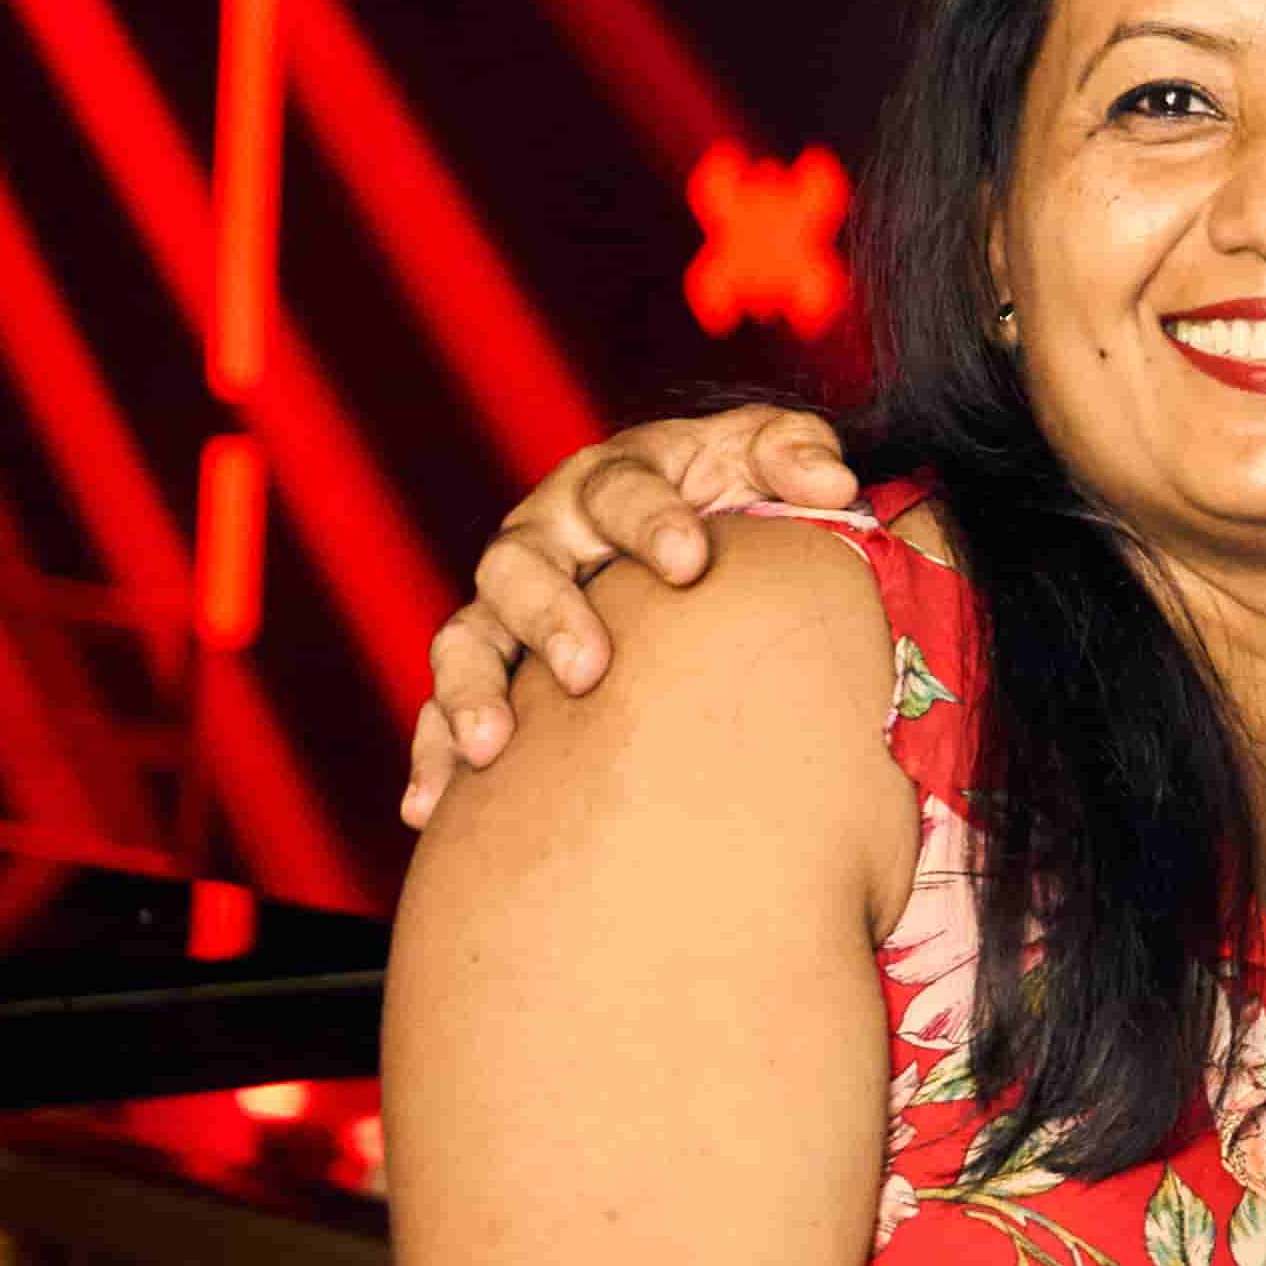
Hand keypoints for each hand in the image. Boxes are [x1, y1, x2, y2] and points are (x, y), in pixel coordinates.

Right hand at [402, 406, 860, 823]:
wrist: (691, 552)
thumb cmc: (730, 500)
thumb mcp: (761, 461)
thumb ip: (795, 454)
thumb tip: (832, 481)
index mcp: (613, 481)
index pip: (620, 489)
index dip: (650, 522)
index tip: (691, 560)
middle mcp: (545, 537)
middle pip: (521, 563)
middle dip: (552, 614)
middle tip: (590, 668)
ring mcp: (507, 607)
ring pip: (466, 638)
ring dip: (473, 691)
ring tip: (494, 748)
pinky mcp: (489, 671)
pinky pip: (440, 712)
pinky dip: (434, 757)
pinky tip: (432, 810)